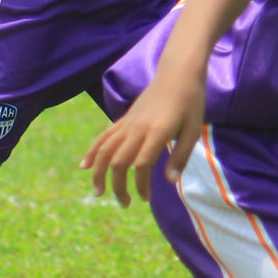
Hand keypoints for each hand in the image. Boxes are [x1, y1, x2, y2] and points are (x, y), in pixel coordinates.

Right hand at [83, 77, 205, 205]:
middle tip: (125, 203)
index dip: (140, 185)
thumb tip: (170, 182)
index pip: (142, 164)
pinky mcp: (124, 120)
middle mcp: (138, 128)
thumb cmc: (191, 103)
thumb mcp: (193, 130)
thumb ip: (180, 156)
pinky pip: (104, 137)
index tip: (145, 198)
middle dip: (118, 186)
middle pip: (119, 161)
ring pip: (105, 150)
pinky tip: (85, 166)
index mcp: (157, 131)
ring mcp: (128, 123)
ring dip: (99, 172)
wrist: (177, 74)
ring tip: (98, 192)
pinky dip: (92, 152)